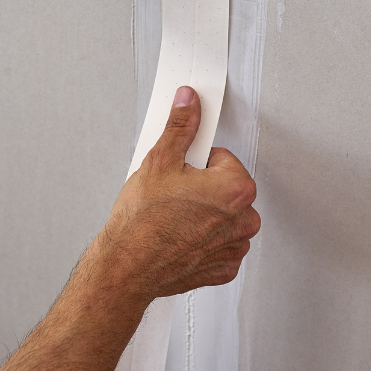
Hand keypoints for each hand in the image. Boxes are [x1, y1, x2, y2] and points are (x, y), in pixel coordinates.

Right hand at [93, 86, 260, 305]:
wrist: (126, 267)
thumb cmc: (141, 223)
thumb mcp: (159, 160)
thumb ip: (181, 125)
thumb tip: (189, 103)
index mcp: (236, 188)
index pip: (223, 158)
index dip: (197, 162)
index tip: (182, 172)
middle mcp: (244, 219)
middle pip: (226, 188)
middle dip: (204, 188)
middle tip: (174, 195)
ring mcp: (235, 247)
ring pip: (224, 216)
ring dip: (206, 214)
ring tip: (175, 217)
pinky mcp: (224, 267)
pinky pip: (220, 244)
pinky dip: (203, 240)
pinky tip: (180, 237)